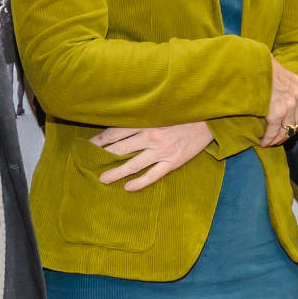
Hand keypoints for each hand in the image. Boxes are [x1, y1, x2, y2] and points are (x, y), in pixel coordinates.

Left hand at [93, 122, 213, 191]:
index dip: (101, 139)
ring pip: (134, 164)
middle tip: (88, 162)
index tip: (89, 144)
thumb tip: (120, 124)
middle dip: (103, 156)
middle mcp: (151, 136)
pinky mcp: (173, 162)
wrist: (209, 120)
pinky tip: (128, 187)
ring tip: (103, 179)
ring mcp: (162, 151)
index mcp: (147, 122)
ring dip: (116, 172)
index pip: (117, 131)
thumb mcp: (160, 111)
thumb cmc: (182, 113)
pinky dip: (140, 182)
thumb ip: (142, 118)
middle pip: (121, 148)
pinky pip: (153, 175)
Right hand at [261, 57, 297, 146]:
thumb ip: (281, 80)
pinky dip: (268, 139)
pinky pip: (273, 131)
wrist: (248, 61)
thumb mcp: (276, 69)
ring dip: (277, 138)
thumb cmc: (257, 63)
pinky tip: (263, 142)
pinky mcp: (275, 112)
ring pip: (286, 129)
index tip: (297, 129)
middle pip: (297, 121)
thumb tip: (275, 86)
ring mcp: (288, 104)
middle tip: (279, 139)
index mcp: (297, 84)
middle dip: (288, 132)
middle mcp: (296, 95)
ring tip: (269, 142)